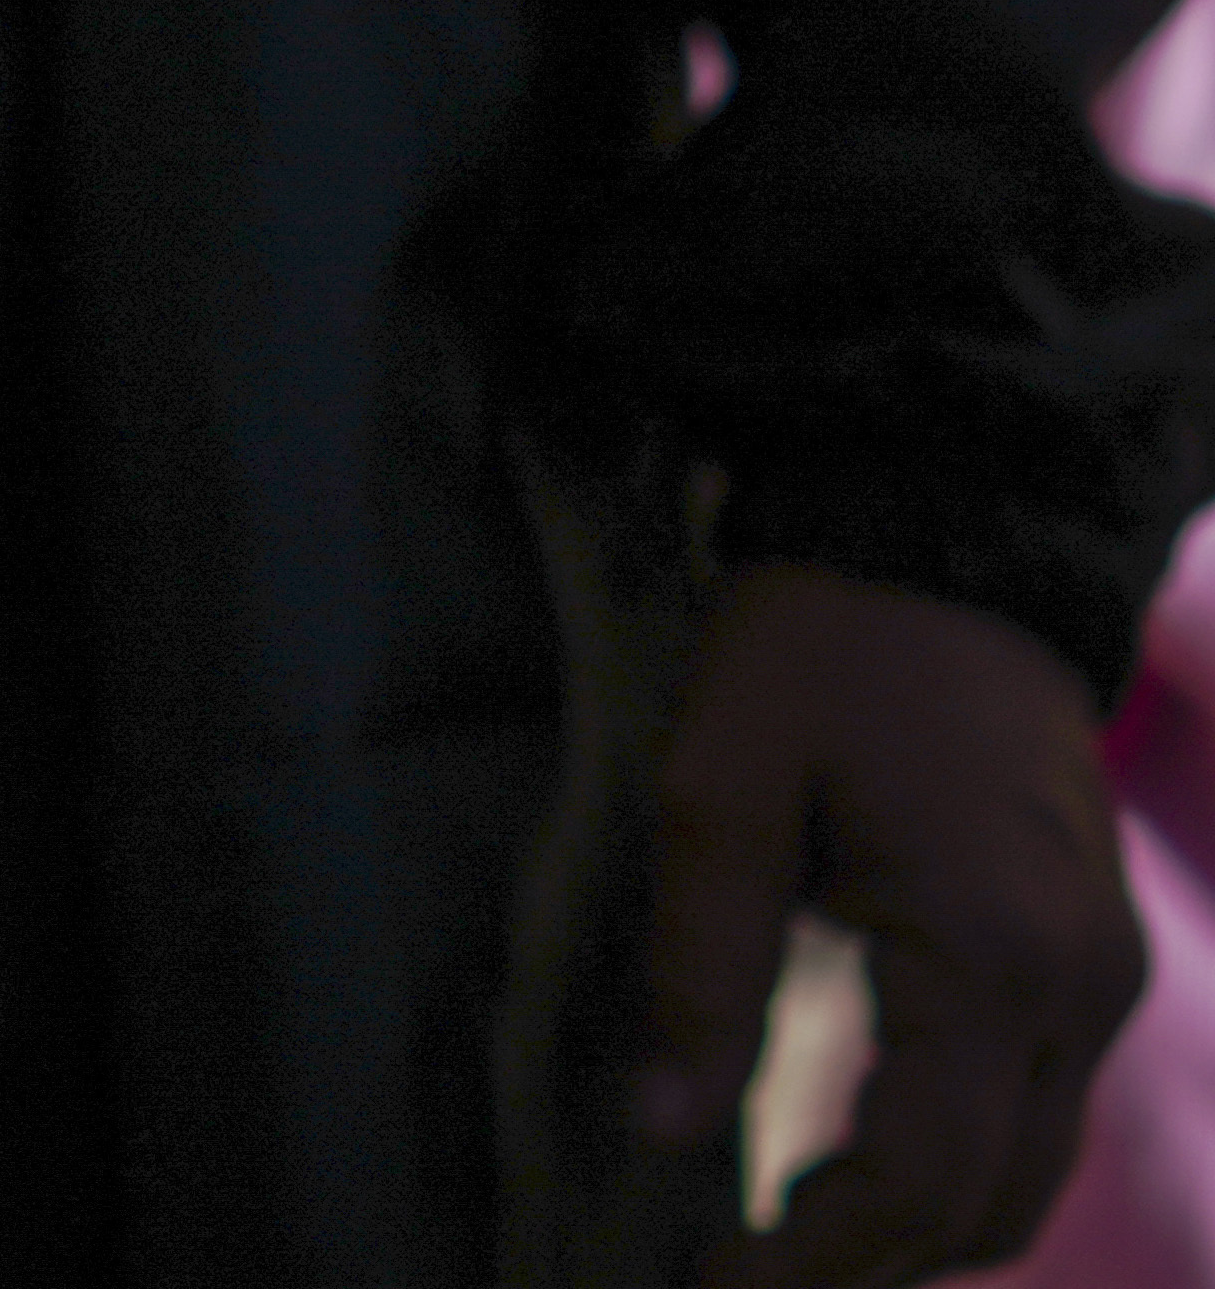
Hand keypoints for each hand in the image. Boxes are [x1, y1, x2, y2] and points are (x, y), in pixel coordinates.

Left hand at [634, 561, 1141, 1287]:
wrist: (946, 554)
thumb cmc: (819, 658)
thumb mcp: (721, 786)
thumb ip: (702, 964)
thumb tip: (668, 1130)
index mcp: (987, 949)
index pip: (918, 1174)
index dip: (818, 1257)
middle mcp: (1076, 986)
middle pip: (987, 1200)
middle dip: (867, 1264)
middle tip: (738, 1279)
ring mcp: (1102, 977)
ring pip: (1029, 1170)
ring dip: (918, 1227)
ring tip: (784, 1239)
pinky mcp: (1095, 960)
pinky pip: (1040, 1108)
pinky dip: (958, 1164)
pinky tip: (854, 1162)